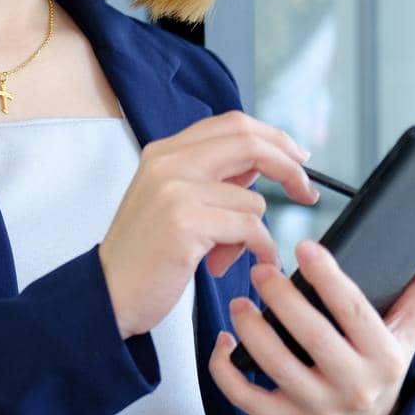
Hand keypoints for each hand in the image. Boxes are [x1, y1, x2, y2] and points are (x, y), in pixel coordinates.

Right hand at [99, 110, 318, 338]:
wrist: (108, 291)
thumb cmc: (144, 253)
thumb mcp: (171, 200)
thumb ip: (211, 177)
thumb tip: (260, 167)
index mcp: (164, 152)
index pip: (232, 124)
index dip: (273, 137)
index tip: (297, 157)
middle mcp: (168, 163)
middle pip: (249, 142)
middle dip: (289, 167)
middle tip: (306, 192)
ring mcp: (175, 190)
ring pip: (252, 200)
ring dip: (255, 233)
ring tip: (227, 254)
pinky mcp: (186, 222)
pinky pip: (250, 229)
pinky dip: (258, 250)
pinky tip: (236, 263)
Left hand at [208, 227, 414, 414]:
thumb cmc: (380, 367)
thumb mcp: (407, 330)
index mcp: (384, 357)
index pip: (354, 311)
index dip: (328, 277)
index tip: (305, 246)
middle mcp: (354, 386)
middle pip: (313, 338)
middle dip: (282, 300)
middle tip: (260, 270)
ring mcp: (318, 407)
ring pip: (277, 367)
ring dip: (252, 331)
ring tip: (238, 302)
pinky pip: (248, 399)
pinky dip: (226, 371)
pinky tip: (223, 343)